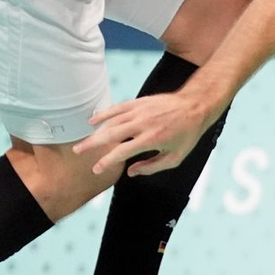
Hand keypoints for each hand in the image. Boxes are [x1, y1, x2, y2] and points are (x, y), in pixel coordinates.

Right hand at [74, 92, 216, 176]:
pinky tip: (93, 120)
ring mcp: (141, 111)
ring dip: (95, 132)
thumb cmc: (187, 134)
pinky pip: (118, 108)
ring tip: (84, 142)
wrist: (196, 106)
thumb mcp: (176, 157)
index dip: (106, 162)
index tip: (97, 169)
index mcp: (152, 139)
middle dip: (92, 144)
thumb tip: (131, 172)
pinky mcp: (140, 102)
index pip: (122, 152)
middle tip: (78, 152)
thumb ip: (153, 167)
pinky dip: (104, 113)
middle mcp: (143, 124)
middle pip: (110, 135)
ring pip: (112, 121)